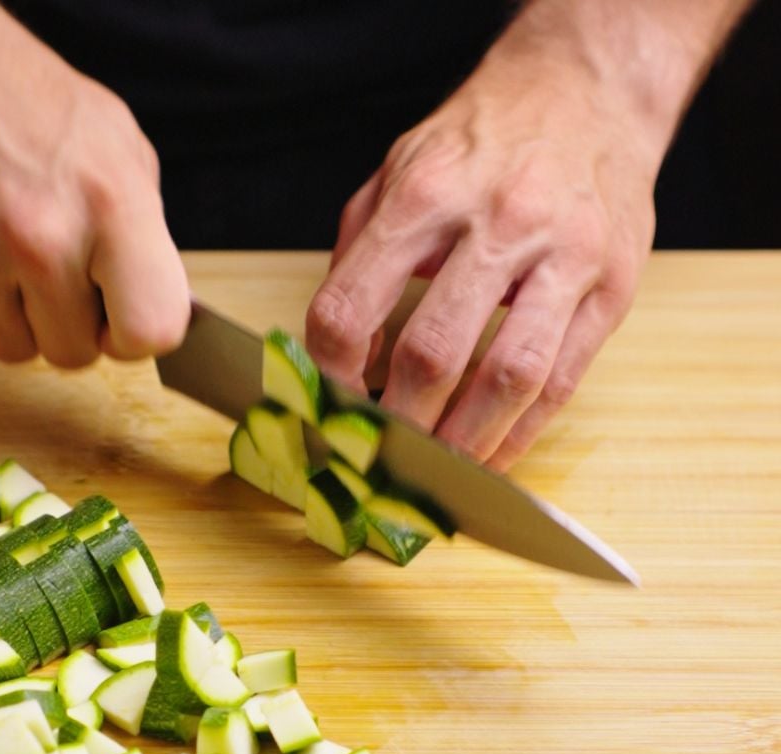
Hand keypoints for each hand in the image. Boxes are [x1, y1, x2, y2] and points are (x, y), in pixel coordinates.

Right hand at [0, 0, 188, 365]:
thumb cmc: (30, 105)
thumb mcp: (121, 148)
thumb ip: (146, 235)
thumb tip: (156, 303)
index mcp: (109, 205)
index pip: (150, 330)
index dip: (138, 334)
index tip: (122, 317)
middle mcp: (38, 237)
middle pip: (76, 354)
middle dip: (73, 324)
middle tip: (58, 269)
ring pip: (16, 350)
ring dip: (19, 318)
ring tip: (12, 255)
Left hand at [306, 15, 667, 468]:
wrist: (586, 92)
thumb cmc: (479, 143)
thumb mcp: (395, 173)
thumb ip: (357, 257)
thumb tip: (340, 354)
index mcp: (424, 196)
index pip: (351, 309)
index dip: (329, 375)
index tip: (327, 406)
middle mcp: (498, 223)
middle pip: (432, 354)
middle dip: (396, 425)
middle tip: (377, 460)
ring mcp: (565, 256)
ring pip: (508, 377)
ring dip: (463, 443)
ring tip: (434, 475)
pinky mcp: (612, 287)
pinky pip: (562, 380)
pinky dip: (520, 433)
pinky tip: (490, 457)